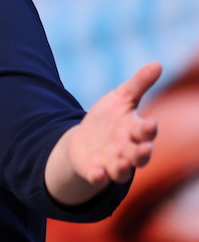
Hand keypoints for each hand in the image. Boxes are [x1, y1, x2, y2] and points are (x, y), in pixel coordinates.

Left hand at [68, 61, 162, 186]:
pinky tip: (97, 173)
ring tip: (121, 162)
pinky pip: (98, 177)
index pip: (146, 132)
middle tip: (145, 148)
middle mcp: (127, 150)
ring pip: (122, 171)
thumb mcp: (121, 98)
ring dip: (123, 168)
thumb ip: (139, 84)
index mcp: (135, 131)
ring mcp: (112, 163)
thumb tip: (157, 64)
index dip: (148, 129)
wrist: (84, 140)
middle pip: (139, 155)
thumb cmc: (109, 119)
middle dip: (143, 152)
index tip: (150, 124)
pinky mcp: (94, 171)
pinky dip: (99, 177)